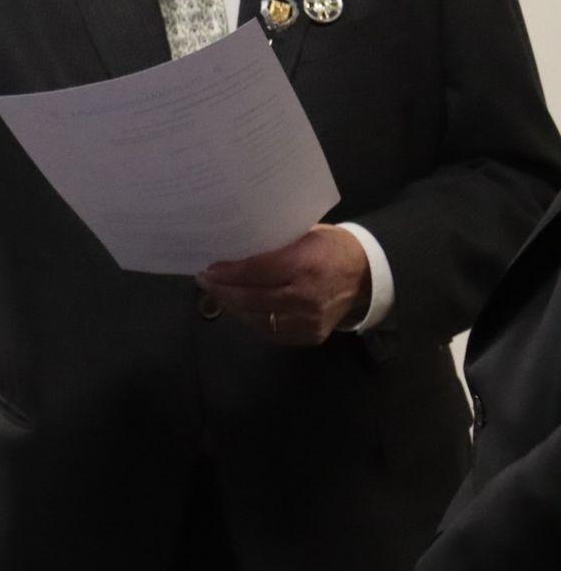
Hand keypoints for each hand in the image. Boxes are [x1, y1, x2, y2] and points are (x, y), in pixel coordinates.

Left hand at [196, 224, 369, 346]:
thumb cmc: (329, 247)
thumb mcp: (303, 234)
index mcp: (305, 265)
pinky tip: (239, 308)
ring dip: (233, 307)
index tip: (207, 270)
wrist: (366, 276)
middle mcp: (306, 297)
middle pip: (252, 299)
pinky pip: (271, 332)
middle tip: (204, 282)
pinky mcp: (311, 336)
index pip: (256, 272)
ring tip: (218, 294)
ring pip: (258, 319)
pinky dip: (251, 320)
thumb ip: (271, 244)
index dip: (227, 273)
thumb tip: (231, 248)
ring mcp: (309, 321)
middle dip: (222, 291)